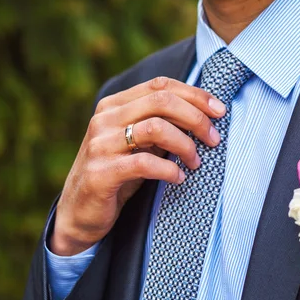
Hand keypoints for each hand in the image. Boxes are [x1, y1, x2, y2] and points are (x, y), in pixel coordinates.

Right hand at [50, 76, 225, 255]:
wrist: (79, 213)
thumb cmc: (117, 175)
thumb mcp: (138, 145)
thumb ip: (160, 126)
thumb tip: (204, 116)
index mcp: (114, 106)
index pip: (160, 86)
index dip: (195, 94)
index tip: (220, 111)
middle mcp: (104, 119)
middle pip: (161, 101)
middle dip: (196, 118)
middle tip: (213, 139)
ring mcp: (100, 145)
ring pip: (156, 128)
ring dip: (185, 145)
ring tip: (195, 162)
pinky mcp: (101, 173)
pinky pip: (144, 164)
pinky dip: (169, 170)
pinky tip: (179, 178)